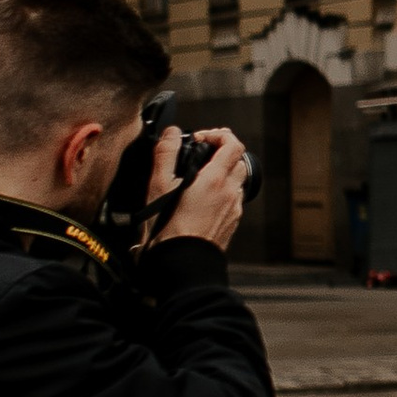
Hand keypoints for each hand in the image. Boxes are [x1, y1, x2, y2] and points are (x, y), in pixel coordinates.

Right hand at [152, 124, 250, 251]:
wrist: (180, 263)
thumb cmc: (168, 228)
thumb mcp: (159, 185)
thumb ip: (166, 153)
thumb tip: (172, 133)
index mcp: (216, 179)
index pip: (233, 144)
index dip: (219, 135)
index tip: (201, 139)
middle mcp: (231, 193)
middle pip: (237, 161)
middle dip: (221, 154)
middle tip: (201, 157)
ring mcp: (234, 210)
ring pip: (237, 182)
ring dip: (223, 175)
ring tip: (199, 180)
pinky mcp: (231, 224)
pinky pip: (233, 201)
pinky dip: (222, 194)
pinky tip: (202, 202)